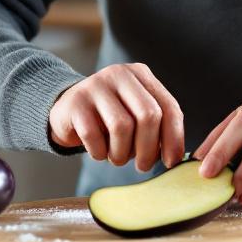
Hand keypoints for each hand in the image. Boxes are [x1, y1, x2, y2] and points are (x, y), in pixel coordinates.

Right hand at [48, 63, 184, 171]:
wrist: (66, 111)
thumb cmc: (107, 119)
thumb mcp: (134, 114)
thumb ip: (155, 126)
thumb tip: (175, 155)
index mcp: (141, 75)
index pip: (169, 107)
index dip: (174, 138)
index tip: (172, 162)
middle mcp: (120, 74)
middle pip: (148, 115)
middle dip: (149, 148)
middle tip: (143, 166)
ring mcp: (95, 85)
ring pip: (121, 126)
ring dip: (122, 153)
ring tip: (117, 158)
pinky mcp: (76, 102)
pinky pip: (94, 136)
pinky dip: (99, 152)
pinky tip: (99, 152)